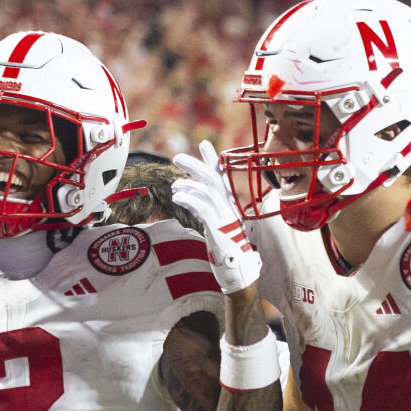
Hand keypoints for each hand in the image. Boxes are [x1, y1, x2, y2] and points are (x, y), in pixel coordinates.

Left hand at [172, 142, 260, 295]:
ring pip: (207, 190)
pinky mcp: (217, 226)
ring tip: (174, 187)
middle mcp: (228, 206)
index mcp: (228, 203)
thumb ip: (204, 208)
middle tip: (177, 157)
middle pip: (213, 178)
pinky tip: (177, 198)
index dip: (213, 159)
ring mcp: (224, 215)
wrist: (236, 267)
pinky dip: (188, 199)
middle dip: (195, 165)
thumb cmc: (224, 246)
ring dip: (187, 185)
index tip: (205, 143)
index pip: (222, 176)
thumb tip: (188, 195)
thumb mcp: (213, 223)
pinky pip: (202, 207)